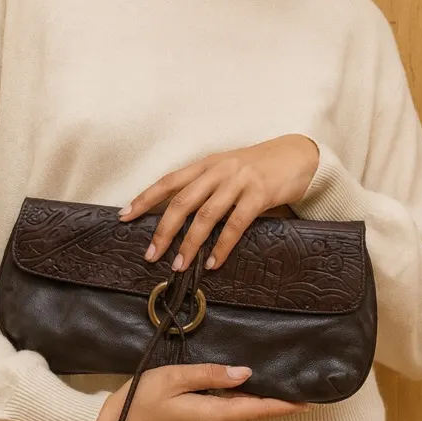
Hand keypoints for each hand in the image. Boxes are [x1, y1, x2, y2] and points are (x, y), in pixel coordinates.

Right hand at [86, 363, 310, 420]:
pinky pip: (216, 420)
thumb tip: (245, 374)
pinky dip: (222, 405)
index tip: (310, 402)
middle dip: (262, 395)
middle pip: (246, 411)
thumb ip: (210, 375)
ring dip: (239, 399)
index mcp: (212, 416)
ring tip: (244, 374)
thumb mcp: (172, 379)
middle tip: (279, 373)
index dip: (285, 405)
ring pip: (230, 415)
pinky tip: (214, 388)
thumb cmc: (138, 403)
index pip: (258, 410)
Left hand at [118, 134, 319, 272]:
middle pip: (182, 201)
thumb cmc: (259, 166)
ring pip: (206, 215)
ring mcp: (239, 182)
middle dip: (163, 230)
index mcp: (206, 164)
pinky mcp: (259, 194)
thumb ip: (207, 188)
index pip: (168, 181)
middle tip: (150, 254)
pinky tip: (213, 262)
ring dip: (190, 244)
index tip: (125, 216)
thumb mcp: (228, 169)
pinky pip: (235, 224)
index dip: (145, 198)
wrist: (296, 154)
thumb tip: (179, 220)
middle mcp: (218, 170)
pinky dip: (222, 246)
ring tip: (179, 266)